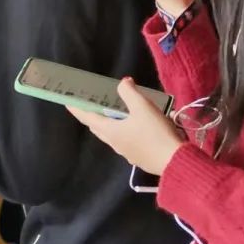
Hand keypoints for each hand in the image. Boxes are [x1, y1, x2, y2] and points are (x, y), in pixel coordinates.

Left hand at [68, 77, 183, 174]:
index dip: (77, 109)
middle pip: (98, 128)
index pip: (88, 117)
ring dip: (108, 124)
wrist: (175, 161)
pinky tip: (134, 127)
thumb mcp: (142, 107)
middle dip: (92, 116)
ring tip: (113, 113)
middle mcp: (114, 143)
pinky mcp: (138, 157)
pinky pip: (125, 142)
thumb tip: (123, 82)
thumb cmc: (155, 133)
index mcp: (110, 131)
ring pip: (111, 136)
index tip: (68, 103)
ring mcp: (126, 152)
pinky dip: (123, 132)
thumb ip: (129, 92)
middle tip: (92, 105)